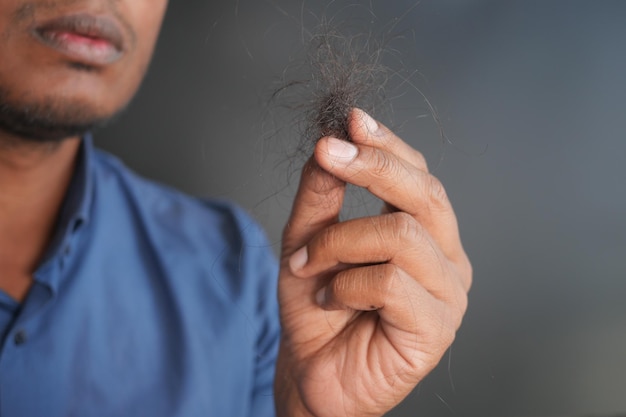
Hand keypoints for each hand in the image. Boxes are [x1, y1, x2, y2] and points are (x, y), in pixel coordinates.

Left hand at [275, 109, 471, 416]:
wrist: (311, 373)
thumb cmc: (317, 309)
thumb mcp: (308, 240)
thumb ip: (322, 195)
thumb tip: (330, 143)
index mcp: (425, 233)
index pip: (419, 175)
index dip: (387, 145)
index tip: (351, 120)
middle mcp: (445, 258)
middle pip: (425, 193)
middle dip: (373, 166)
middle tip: (328, 153)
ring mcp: (447, 293)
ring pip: (401, 234)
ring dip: (339, 243)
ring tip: (310, 267)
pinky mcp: (437, 327)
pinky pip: (390, 281)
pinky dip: (346, 284)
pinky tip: (331, 299)